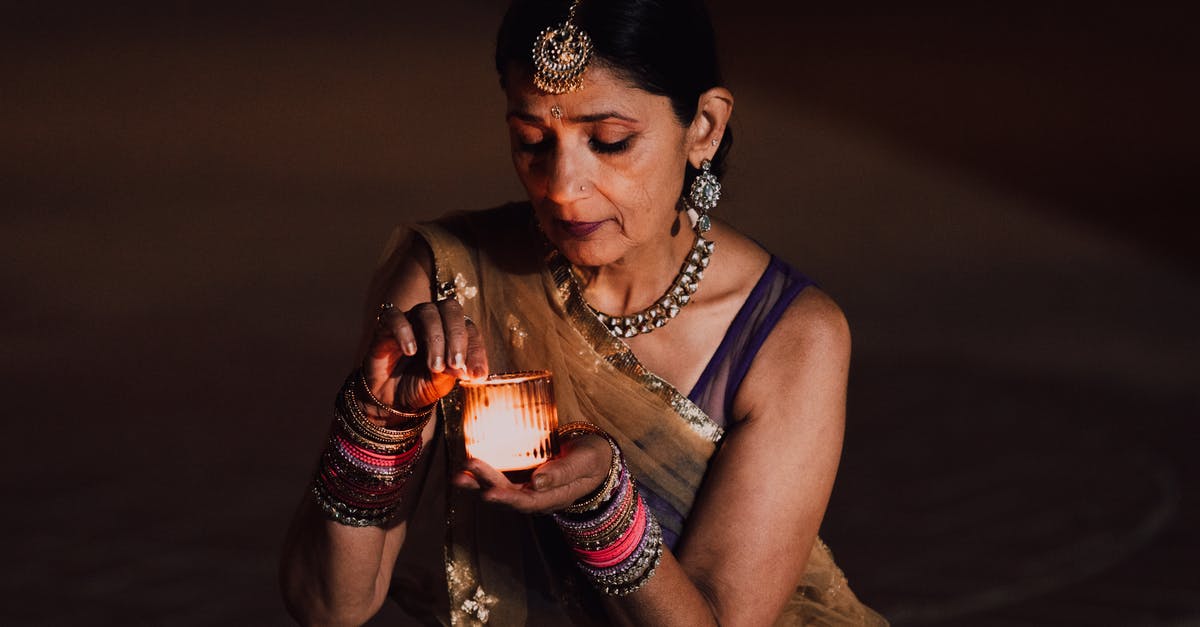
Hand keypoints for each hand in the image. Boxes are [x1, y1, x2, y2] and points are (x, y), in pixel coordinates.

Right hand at [362, 298, 487, 423]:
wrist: (390, 399)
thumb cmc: (420, 386)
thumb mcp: (442, 383)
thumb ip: (455, 372)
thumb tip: (473, 371)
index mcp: (453, 331)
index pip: (470, 330)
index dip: (476, 351)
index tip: (477, 375)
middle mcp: (434, 320)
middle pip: (451, 309)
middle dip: (457, 336)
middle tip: (456, 363)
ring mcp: (410, 320)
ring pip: (427, 312)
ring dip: (435, 339)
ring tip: (435, 366)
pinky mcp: (385, 326)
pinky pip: (395, 316)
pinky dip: (404, 331)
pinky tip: (410, 351)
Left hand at [453, 434, 612, 514]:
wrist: (594, 457)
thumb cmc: (592, 459)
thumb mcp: (584, 463)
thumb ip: (563, 472)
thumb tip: (538, 481)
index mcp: (553, 498)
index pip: (526, 502)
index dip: (506, 498)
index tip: (489, 493)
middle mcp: (536, 497)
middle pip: (507, 494)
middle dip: (485, 482)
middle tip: (467, 467)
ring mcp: (527, 487)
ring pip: (499, 487)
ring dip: (478, 481)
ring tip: (460, 472)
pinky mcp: (522, 476)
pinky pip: (500, 476)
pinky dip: (484, 471)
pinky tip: (470, 463)